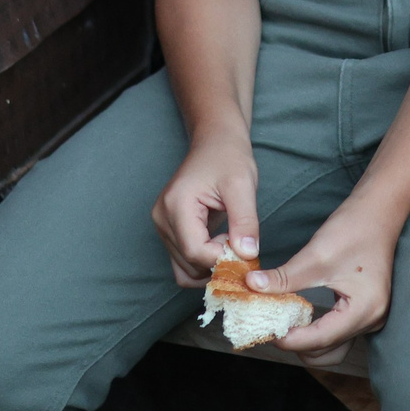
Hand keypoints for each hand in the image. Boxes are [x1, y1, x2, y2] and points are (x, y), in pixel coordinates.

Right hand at [151, 130, 259, 287]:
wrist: (215, 142)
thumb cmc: (228, 158)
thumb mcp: (242, 186)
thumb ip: (245, 221)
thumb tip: (247, 254)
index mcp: (176, 205)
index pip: (195, 251)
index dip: (222, 258)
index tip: (244, 248)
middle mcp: (162, 218)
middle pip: (188, 264)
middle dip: (218, 264)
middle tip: (242, 248)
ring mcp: (162, 225)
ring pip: (184, 269)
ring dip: (210, 267)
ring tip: (231, 245)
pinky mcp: (169, 230)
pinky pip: (183, 261)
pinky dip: (203, 263)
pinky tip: (221, 246)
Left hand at [249, 197, 403, 367]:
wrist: (379, 210)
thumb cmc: (354, 228)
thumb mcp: (316, 254)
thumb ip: (284, 277)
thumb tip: (253, 286)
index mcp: (364, 309)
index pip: (321, 339)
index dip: (290, 339)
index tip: (265, 330)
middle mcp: (372, 319)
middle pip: (329, 353)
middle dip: (298, 345)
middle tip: (272, 327)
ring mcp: (371, 316)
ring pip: (334, 348)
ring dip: (308, 342)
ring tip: (285, 323)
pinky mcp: (366, 310)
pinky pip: (339, 333)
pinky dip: (318, 331)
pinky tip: (301, 317)